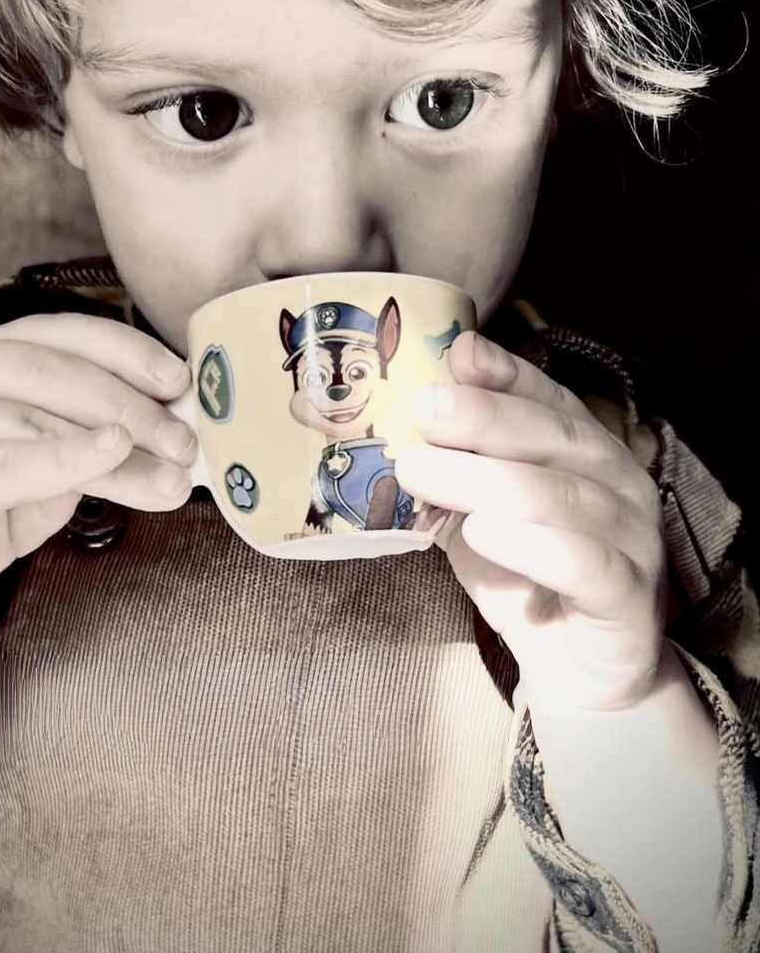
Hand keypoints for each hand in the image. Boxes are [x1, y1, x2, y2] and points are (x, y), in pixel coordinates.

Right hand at [0, 313, 195, 627]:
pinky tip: (113, 454)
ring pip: (45, 422)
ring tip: (170, 477)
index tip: (180, 380)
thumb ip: (97, 431)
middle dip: (133, 407)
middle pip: (57, 375)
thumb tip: (178, 425)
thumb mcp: (50, 458)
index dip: (128, 352)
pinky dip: (73, 457)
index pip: (62, 333)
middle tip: (184, 442)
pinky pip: (15, 461)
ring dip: (121, 451)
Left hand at [395, 331, 666, 718]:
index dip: (505, 374)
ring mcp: (631, 538)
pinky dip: (533, 546)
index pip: (548, 398)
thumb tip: (394, 426)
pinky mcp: (628, 598)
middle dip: (485, 417)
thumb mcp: (477, 512)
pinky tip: (482, 532)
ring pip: (561, 498)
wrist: (577, 671)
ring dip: (486, 480)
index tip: (456, 354)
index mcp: (584, 449)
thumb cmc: (523, 576)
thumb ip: (450, 469)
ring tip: (420, 470)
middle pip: (554, 438)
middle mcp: (617, 482)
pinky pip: (585, 565)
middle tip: (424, 407)